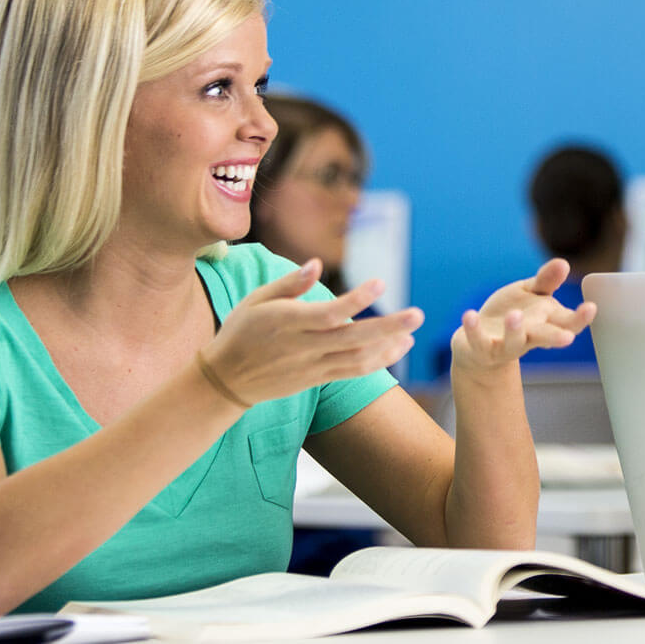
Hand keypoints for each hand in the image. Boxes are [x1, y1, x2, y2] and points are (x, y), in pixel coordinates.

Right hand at [201, 259, 423, 405]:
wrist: (226, 380)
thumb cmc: (242, 331)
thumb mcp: (256, 301)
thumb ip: (289, 284)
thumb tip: (317, 264)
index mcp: (286, 322)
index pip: (327, 313)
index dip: (355, 300)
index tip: (380, 283)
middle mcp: (302, 347)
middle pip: (351, 339)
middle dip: (387, 327)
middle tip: (418, 314)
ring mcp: (311, 366)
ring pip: (356, 359)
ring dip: (388, 346)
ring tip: (412, 330)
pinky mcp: (317, 379)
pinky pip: (352, 372)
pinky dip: (378, 361)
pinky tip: (398, 347)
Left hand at [449, 258, 596, 374]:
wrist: (479, 346)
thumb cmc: (511, 315)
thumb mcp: (529, 294)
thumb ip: (546, 281)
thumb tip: (564, 263)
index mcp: (545, 322)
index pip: (567, 322)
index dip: (580, 318)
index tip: (591, 307)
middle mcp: (529, 336)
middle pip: (546, 337)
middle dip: (556, 337)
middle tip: (567, 338)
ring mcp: (506, 345)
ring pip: (513, 342)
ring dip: (514, 330)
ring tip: (513, 316)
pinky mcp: (483, 349)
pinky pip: (478, 341)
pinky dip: (474, 329)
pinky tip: (469, 315)